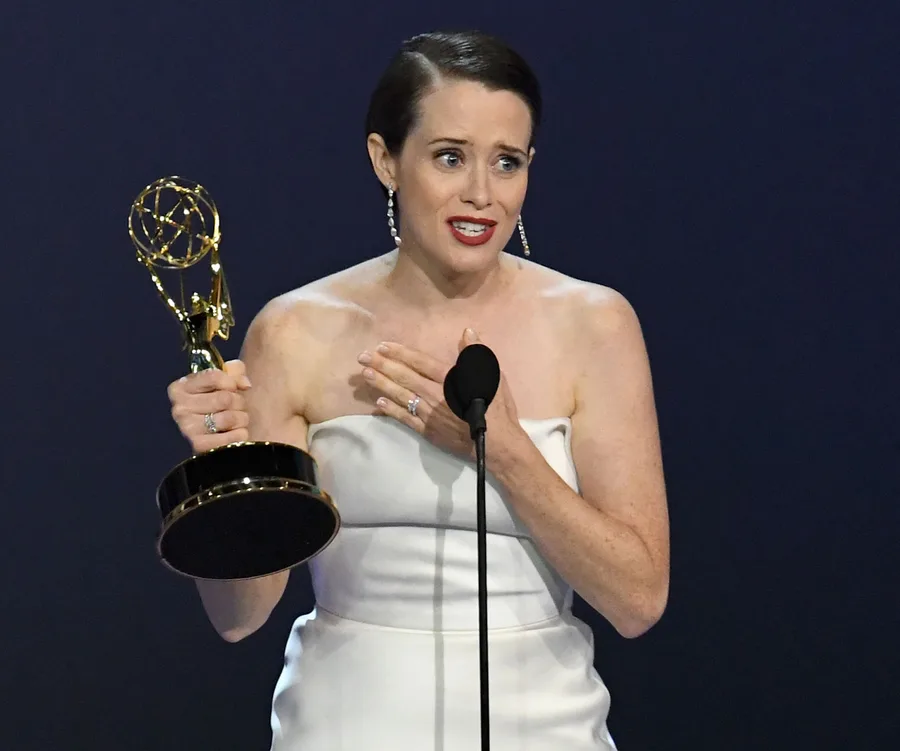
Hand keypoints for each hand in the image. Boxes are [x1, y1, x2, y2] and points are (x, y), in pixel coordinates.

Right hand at [167, 360, 252, 453]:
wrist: (215, 433)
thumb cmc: (219, 401)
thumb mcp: (224, 379)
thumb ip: (235, 371)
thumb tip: (244, 384)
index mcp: (180, 388)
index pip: (214, 377)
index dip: (231, 382)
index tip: (233, 387)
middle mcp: (179, 409)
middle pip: (224, 398)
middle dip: (238, 402)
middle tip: (235, 406)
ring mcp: (188, 429)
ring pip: (230, 418)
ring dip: (241, 418)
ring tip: (235, 419)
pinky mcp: (200, 447)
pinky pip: (234, 437)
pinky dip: (241, 434)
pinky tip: (232, 433)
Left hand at [358, 328, 522, 460]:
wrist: (498, 444)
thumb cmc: (498, 409)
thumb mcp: (492, 376)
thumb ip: (476, 355)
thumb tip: (467, 332)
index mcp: (450, 379)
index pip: (420, 362)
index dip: (400, 353)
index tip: (383, 346)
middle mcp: (436, 394)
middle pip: (404, 377)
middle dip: (382, 365)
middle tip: (362, 357)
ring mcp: (430, 414)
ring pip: (401, 396)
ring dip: (382, 384)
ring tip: (365, 375)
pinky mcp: (428, 431)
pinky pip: (406, 418)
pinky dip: (392, 409)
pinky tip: (379, 402)